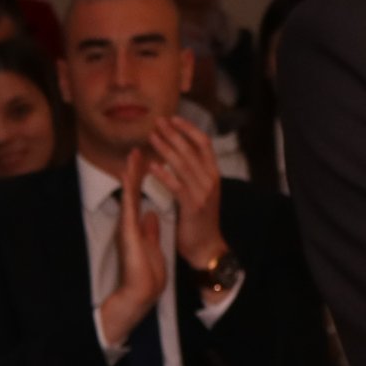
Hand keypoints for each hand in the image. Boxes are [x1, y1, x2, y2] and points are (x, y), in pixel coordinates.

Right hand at [98, 147, 170, 348]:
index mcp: (137, 225)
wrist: (141, 290)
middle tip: (137, 148)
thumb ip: (150, 229)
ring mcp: (127, 225)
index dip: (144, 179)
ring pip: (129, 193)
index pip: (140, 196)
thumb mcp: (151, 245)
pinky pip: (129, 204)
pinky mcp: (127, 230)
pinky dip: (130, 188)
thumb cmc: (146, 272)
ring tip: (133, 153)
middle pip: (132, 190)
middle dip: (136, 170)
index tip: (147, 161)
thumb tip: (151, 215)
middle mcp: (130, 222)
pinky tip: (129, 174)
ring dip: (131, 174)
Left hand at [149, 113, 227, 271]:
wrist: (207, 247)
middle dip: (173, 133)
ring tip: (152, 137)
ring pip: (183, 164)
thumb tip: (179, 155)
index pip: (204, 143)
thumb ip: (194, 173)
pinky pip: (177, 186)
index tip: (173, 119)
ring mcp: (203, 192)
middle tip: (157, 122)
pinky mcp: (192, 206)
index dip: (189, 129)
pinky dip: (164, 174)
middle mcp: (211, 180)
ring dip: (166, 148)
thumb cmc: (200, 220)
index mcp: (213, 174)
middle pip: (191, 149)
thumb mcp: (201, 192)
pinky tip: (151, 166)